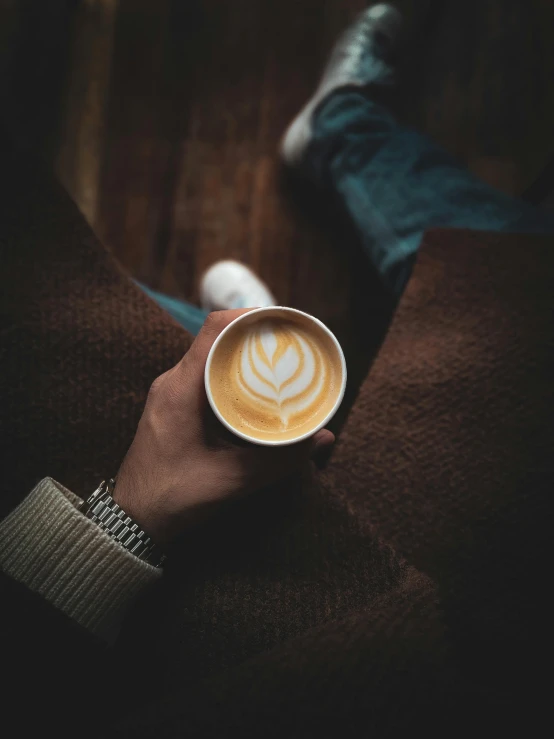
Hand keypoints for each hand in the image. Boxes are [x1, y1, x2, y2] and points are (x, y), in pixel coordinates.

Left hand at [114, 310, 334, 545]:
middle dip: (256, 337)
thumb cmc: (173, 497)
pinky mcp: (176, 406)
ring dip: (245, 356)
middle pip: (217, 339)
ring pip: (213, 358)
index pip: (213, 329)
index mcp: (180, 389)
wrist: (133, 520)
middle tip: (292, 345)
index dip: (250, 317)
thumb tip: (323, 438)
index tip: (284, 322)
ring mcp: (172, 393)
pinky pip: (207, 377)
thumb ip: (279, 460)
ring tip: (281, 363)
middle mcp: (173, 382)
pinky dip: (234, 375)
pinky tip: (258, 390)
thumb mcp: (232, 480)